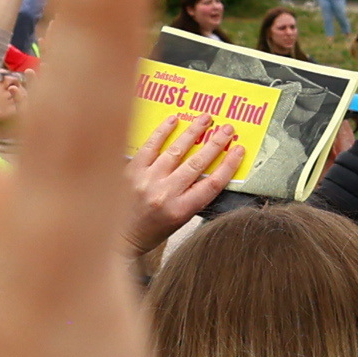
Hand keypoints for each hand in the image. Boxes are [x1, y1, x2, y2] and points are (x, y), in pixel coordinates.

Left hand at [128, 105, 241, 243]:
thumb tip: (211, 169)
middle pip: (197, 164)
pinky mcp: (131, 171)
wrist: (118, 237)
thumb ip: (194, 196)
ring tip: (206, 119)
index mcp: (180, 210)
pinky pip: (150, 146)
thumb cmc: (152, 230)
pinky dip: (163, 131)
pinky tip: (174, 120)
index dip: (229, 165)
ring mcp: (146, 180)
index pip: (212, 184)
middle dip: (216, 143)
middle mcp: (164, 194)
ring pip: (176, 151)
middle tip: (227, 130)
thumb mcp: (180, 219)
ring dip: (194, 132)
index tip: (239, 151)